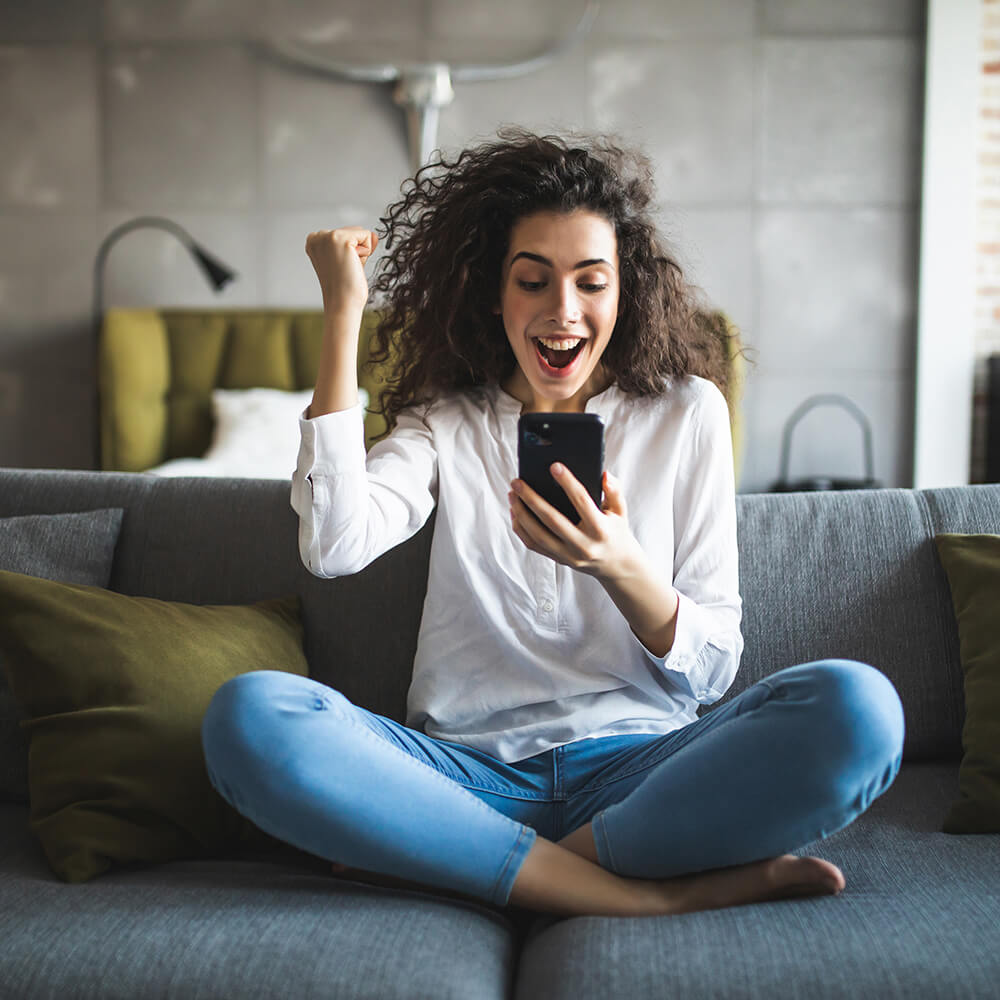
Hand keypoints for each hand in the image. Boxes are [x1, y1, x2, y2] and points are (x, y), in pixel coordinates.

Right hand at [305, 227, 378, 313]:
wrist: (343, 303)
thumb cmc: (345, 288)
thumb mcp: (350, 261)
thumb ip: (359, 245)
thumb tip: (374, 235)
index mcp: (314, 241)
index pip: (345, 235)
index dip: (350, 253)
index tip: (340, 267)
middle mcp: (317, 236)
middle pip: (353, 231)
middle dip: (356, 251)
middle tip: (346, 269)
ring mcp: (326, 236)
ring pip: (360, 233)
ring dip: (361, 252)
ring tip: (348, 267)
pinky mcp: (339, 238)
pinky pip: (367, 236)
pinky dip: (366, 252)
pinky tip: (353, 265)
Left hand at [508, 465, 645, 582]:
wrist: (615, 564)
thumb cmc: (615, 531)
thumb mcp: (620, 511)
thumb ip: (614, 491)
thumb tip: (604, 474)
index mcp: (600, 529)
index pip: (582, 501)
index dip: (567, 483)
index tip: (554, 466)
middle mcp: (583, 544)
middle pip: (551, 519)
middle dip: (531, 499)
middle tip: (517, 482)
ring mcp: (568, 555)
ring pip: (537, 534)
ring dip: (521, 513)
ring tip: (512, 494)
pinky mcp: (558, 559)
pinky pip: (533, 545)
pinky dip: (520, 528)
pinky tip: (515, 512)